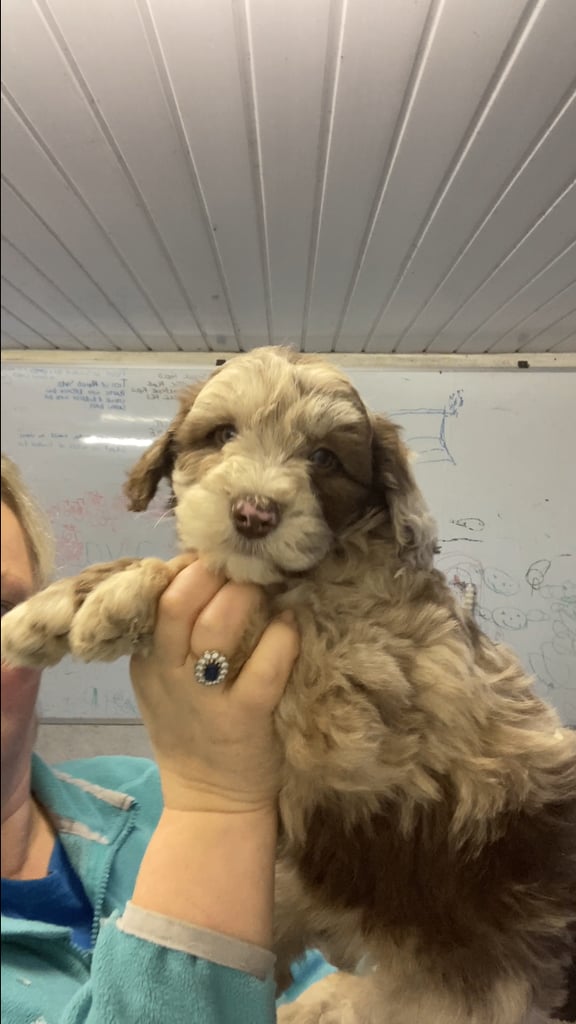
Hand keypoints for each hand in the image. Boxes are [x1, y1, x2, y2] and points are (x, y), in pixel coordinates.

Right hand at [130, 558, 298, 813]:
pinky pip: (265, 666)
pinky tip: (291, 624)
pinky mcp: (244, 718)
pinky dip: (283, 637)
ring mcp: (204, 698)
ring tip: (266, 592)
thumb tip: (208, 565)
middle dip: (213, 573)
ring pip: (216, 627)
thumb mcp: (168, 678)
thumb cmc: (195, 726)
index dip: (188, 567)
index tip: (216, 559)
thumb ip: (178, 630)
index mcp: (147, 658)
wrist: (211, 802)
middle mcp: (168, 674)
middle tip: (242, 568)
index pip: (155, 593)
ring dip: (245, 597)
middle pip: (177, 602)